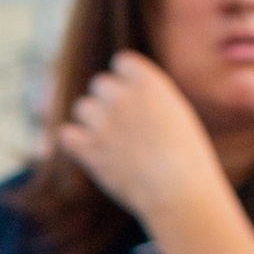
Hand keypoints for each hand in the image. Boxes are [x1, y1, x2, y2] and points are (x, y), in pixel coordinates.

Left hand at [52, 49, 227, 237]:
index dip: (125, 81)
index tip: (134, 99)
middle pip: (99, 84)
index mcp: (149, 83)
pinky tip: (89, 151)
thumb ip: (148, 100)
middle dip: (107, 100)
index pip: (121, 62)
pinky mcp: (89, 150)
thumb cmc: (187, 158)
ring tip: (108, 140)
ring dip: (91, 120)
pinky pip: (66, 135)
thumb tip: (128, 99)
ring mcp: (103, 123)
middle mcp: (123, 97)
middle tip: (121, 123)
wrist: (178, 191)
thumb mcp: (176, 114)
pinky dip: (75, 141)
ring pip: (82, 107)